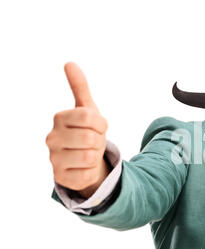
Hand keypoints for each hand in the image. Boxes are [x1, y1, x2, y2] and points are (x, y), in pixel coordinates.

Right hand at [46, 62, 109, 197]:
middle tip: (93, 143)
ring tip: (89, 154)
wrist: (86, 160)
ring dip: (96, 156)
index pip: (90, 117)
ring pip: (89, 158)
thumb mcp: (88, 110)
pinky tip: (84, 168)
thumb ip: (80, 87)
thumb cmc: (88, 132)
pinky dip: (92, 172)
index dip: (101, 124)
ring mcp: (54, 159)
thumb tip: (69, 63)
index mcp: (60, 118)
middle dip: (99, 141)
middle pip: (90, 138)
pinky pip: (87, 175)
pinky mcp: (61, 178)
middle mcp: (52, 138)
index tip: (97, 127)